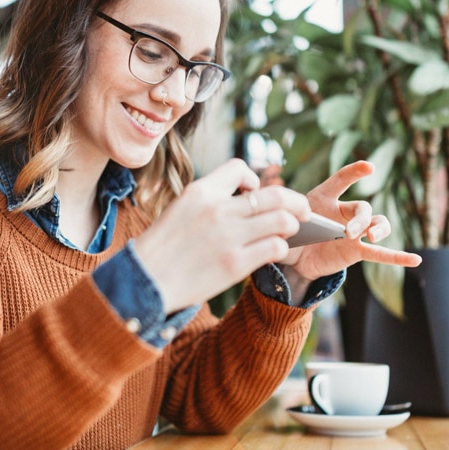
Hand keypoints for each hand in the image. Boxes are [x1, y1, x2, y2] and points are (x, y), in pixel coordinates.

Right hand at [133, 159, 310, 313]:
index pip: (240, 168)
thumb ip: (212, 199)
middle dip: (295, 201)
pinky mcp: (235, 264)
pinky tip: (275, 250)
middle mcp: (217, 210)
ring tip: (289, 231)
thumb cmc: (163, 246)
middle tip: (303, 209)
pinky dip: (281, 247)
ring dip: (291, 224)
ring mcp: (228, 237)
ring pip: (282, 219)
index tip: (254, 193)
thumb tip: (248, 197)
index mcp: (201, 191)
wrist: (145, 281)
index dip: (254, 180)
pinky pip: (275, 247)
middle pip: (275, 194)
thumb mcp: (180, 208)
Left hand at [281, 161, 421, 281]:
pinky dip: (398, 257)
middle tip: (349, 232)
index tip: (369, 168)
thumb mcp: (283, 222)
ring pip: (377, 225)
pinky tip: (416, 260)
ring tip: (372, 237)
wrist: (293, 256)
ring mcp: (353, 233)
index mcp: (324, 198)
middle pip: (363, 209)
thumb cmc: (290, 231)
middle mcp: (344, 212)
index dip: (354, 172)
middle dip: (361, 219)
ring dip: (378, 229)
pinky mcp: (356, 251)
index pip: (340, 180)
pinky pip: (380, 254)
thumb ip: (285, 220)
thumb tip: (281, 225)